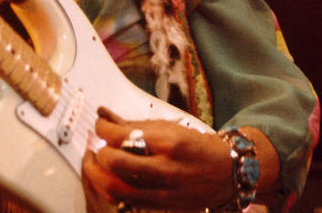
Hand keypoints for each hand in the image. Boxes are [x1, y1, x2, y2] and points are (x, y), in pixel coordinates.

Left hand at [82, 108, 232, 211]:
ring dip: (97, 174)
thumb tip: (105, 117)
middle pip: (115, 162)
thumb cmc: (196, 147)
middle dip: (99, 152)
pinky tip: (108, 179)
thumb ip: (135, 124)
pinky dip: (109, 188)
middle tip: (97, 146)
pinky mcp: (159, 205)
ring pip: (115, 187)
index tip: (100, 126)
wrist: (225, 173)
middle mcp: (164, 168)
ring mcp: (162, 190)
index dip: (102, 129)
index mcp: (167, 142)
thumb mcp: (169, 127)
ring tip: (96, 164)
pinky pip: (124, 200)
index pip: (122, 135)